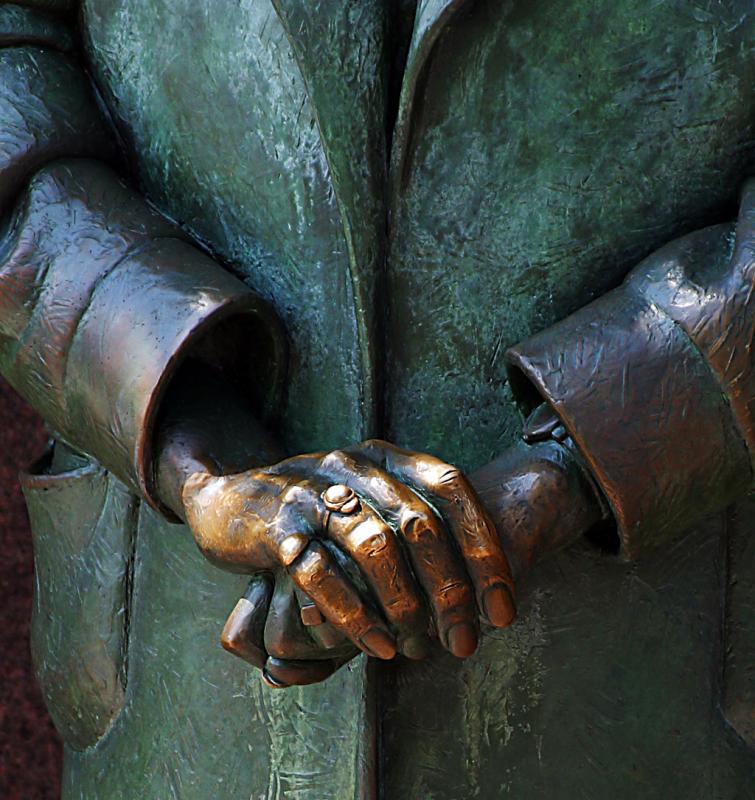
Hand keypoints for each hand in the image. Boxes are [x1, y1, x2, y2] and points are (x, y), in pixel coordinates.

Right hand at [216, 431, 608, 687]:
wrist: (230, 498)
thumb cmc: (316, 514)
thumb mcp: (367, 502)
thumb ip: (412, 526)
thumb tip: (474, 590)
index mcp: (386, 458)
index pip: (452, 487)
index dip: (485, 548)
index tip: (503, 608)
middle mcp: (355, 466)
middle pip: (420, 524)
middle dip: (451, 592)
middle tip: (464, 643)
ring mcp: (315, 491)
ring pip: (375, 547)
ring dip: (404, 606)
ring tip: (416, 648)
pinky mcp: (278, 524)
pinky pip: (322, 573)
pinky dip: (355, 616)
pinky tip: (375, 647)